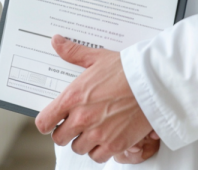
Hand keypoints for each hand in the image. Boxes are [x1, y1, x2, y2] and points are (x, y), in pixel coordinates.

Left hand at [35, 35, 159, 163]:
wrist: (153, 81)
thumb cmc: (126, 69)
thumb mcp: (97, 57)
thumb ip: (73, 52)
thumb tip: (56, 41)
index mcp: (73, 97)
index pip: (44, 122)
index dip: (47, 121)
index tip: (53, 119)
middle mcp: (82, 118)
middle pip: (59, 138)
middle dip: (67, 131)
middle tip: (78, 122)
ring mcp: (97, 134)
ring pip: (78, 148)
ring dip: (84, 141)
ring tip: (95, 127)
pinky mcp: (114, 145)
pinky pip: (97, 157)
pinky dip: (100, 150)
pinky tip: (107, 136)